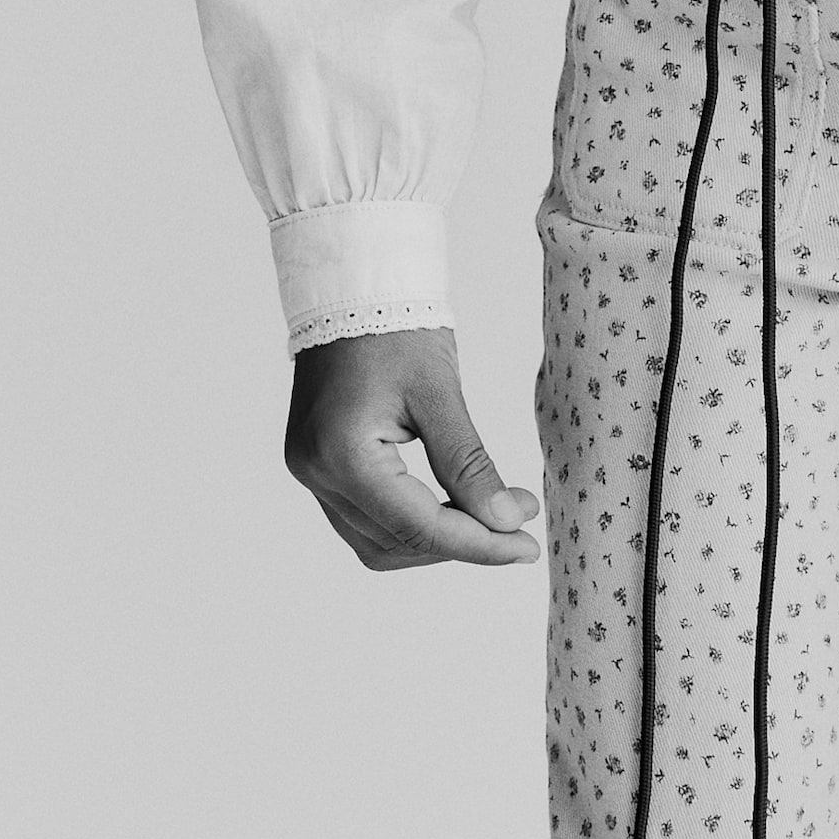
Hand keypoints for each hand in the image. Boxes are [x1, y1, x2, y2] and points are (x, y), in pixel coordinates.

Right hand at [284, 325, 541, 568]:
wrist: (353, 291)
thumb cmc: (396, 329)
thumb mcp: (440, 393)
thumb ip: (469, 464)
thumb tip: (507, 522)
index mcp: (343, 454)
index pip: (419, 526)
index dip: (480, 544)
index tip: (528, 547)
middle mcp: (316, 473)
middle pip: (397, 542)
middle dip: (463, 540)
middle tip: (518, 519)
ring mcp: (310, 473)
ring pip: (378, 543)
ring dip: (435, 540)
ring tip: (487, 513)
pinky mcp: (316, 467)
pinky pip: (363, 521)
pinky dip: (408, 524)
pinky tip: (447, 506)